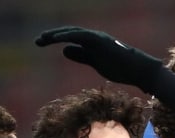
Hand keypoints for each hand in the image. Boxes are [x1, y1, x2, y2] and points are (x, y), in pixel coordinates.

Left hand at [35, 27, 162, 90]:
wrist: (137, 69)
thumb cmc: (120, 68)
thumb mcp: (95, 62)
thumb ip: (80, 55)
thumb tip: (64, 50)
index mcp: (91, 42)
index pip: (69, 38)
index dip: (55, 39)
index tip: (41, 43)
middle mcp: (92, 36)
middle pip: (68, 33)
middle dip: (51, 36)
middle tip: (37, 41)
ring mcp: (96, 37)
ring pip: (72, 32)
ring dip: (56, 35)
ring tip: (42, 39)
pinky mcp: (99, 40)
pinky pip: (80, 35)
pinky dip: (67, 36)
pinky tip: (56, 39)